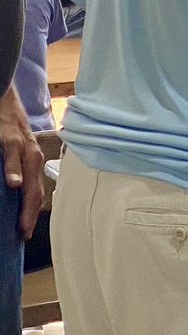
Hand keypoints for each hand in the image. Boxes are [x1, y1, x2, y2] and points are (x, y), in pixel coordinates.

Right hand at [1, 87, 43, 238]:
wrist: (4, 100)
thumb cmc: (9, 129)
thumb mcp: (16, 151)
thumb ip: (17, 170)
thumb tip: (14, 191)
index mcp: (34, 163)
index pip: (36, 193)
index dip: (32, 213)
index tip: (26, 233)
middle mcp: (33, 157)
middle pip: (35, 190)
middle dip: (30, 213)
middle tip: (24, 234)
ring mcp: (24, 147)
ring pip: (28, 175)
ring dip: (26, 198)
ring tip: (22, 220)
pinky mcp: (11, 137)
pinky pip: (14, 155)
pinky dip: (13, 170)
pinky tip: (13, 183)